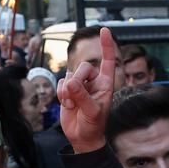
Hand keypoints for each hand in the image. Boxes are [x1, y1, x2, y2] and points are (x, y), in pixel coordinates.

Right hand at [57, 26, 117, 152]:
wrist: (82, 137)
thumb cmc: (94, 125)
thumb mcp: (92, 112)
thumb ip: (83, 96)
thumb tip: (71, 83)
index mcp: (106, 84)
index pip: (107, 61)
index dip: (106, 45)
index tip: (104, 30)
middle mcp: (93, 81)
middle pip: (82, 67)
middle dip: (77, 81)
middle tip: (75, 98)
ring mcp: (80, 85)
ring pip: (69, 75)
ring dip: (68, 92)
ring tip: (74, 106)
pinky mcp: (68, 90)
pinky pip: (61, 82)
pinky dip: (61, 94)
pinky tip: (68, 105)